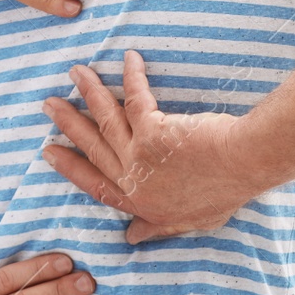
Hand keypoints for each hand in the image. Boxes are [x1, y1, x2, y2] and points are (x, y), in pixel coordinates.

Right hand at [41, 51, 266, 243]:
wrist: (245, 167)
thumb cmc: (227, 191)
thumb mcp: (192, 221)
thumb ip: (160, 227)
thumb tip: (133, 237)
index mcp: (142, 203)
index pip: (97, 186)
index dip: (72, 169)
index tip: (51, 153)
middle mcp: (135, 182)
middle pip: (93, 149)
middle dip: (68, 124)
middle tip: (49, 105)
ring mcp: (140, 157)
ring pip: (105, 120)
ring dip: (88, 93)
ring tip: (75, 72)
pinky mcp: (152, 132)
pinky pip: (135, 97)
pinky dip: (131, 75)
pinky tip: (129, 57)